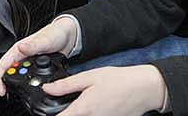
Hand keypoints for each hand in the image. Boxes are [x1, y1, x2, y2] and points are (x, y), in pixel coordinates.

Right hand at [0, 17, 76, 95]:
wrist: (68, 35)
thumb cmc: (56, 33)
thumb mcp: (45, 40)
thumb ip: (33, 45)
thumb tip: (20, 48)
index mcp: (18, 49)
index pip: (2, 65)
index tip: (2, 90)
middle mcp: (21, 55)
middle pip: (9, 73)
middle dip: (8, 84)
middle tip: (13, 94)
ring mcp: (28, 61)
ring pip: (19, 76)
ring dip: (20, 84)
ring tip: (26, 91)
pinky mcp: (36, 66)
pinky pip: (29, 76)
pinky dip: (30, 82)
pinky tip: (36, 86)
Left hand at [46, 65, 166, 115]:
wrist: (144, 89)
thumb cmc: (120, 81)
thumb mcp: (90, 77)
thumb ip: (66, 85)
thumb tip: (48, 88)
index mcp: (84, 109)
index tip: (43, 112)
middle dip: (65, 113)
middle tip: (67, 104)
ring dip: (77, 114)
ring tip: (82, 104)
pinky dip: (88, 115)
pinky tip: (93, 107)